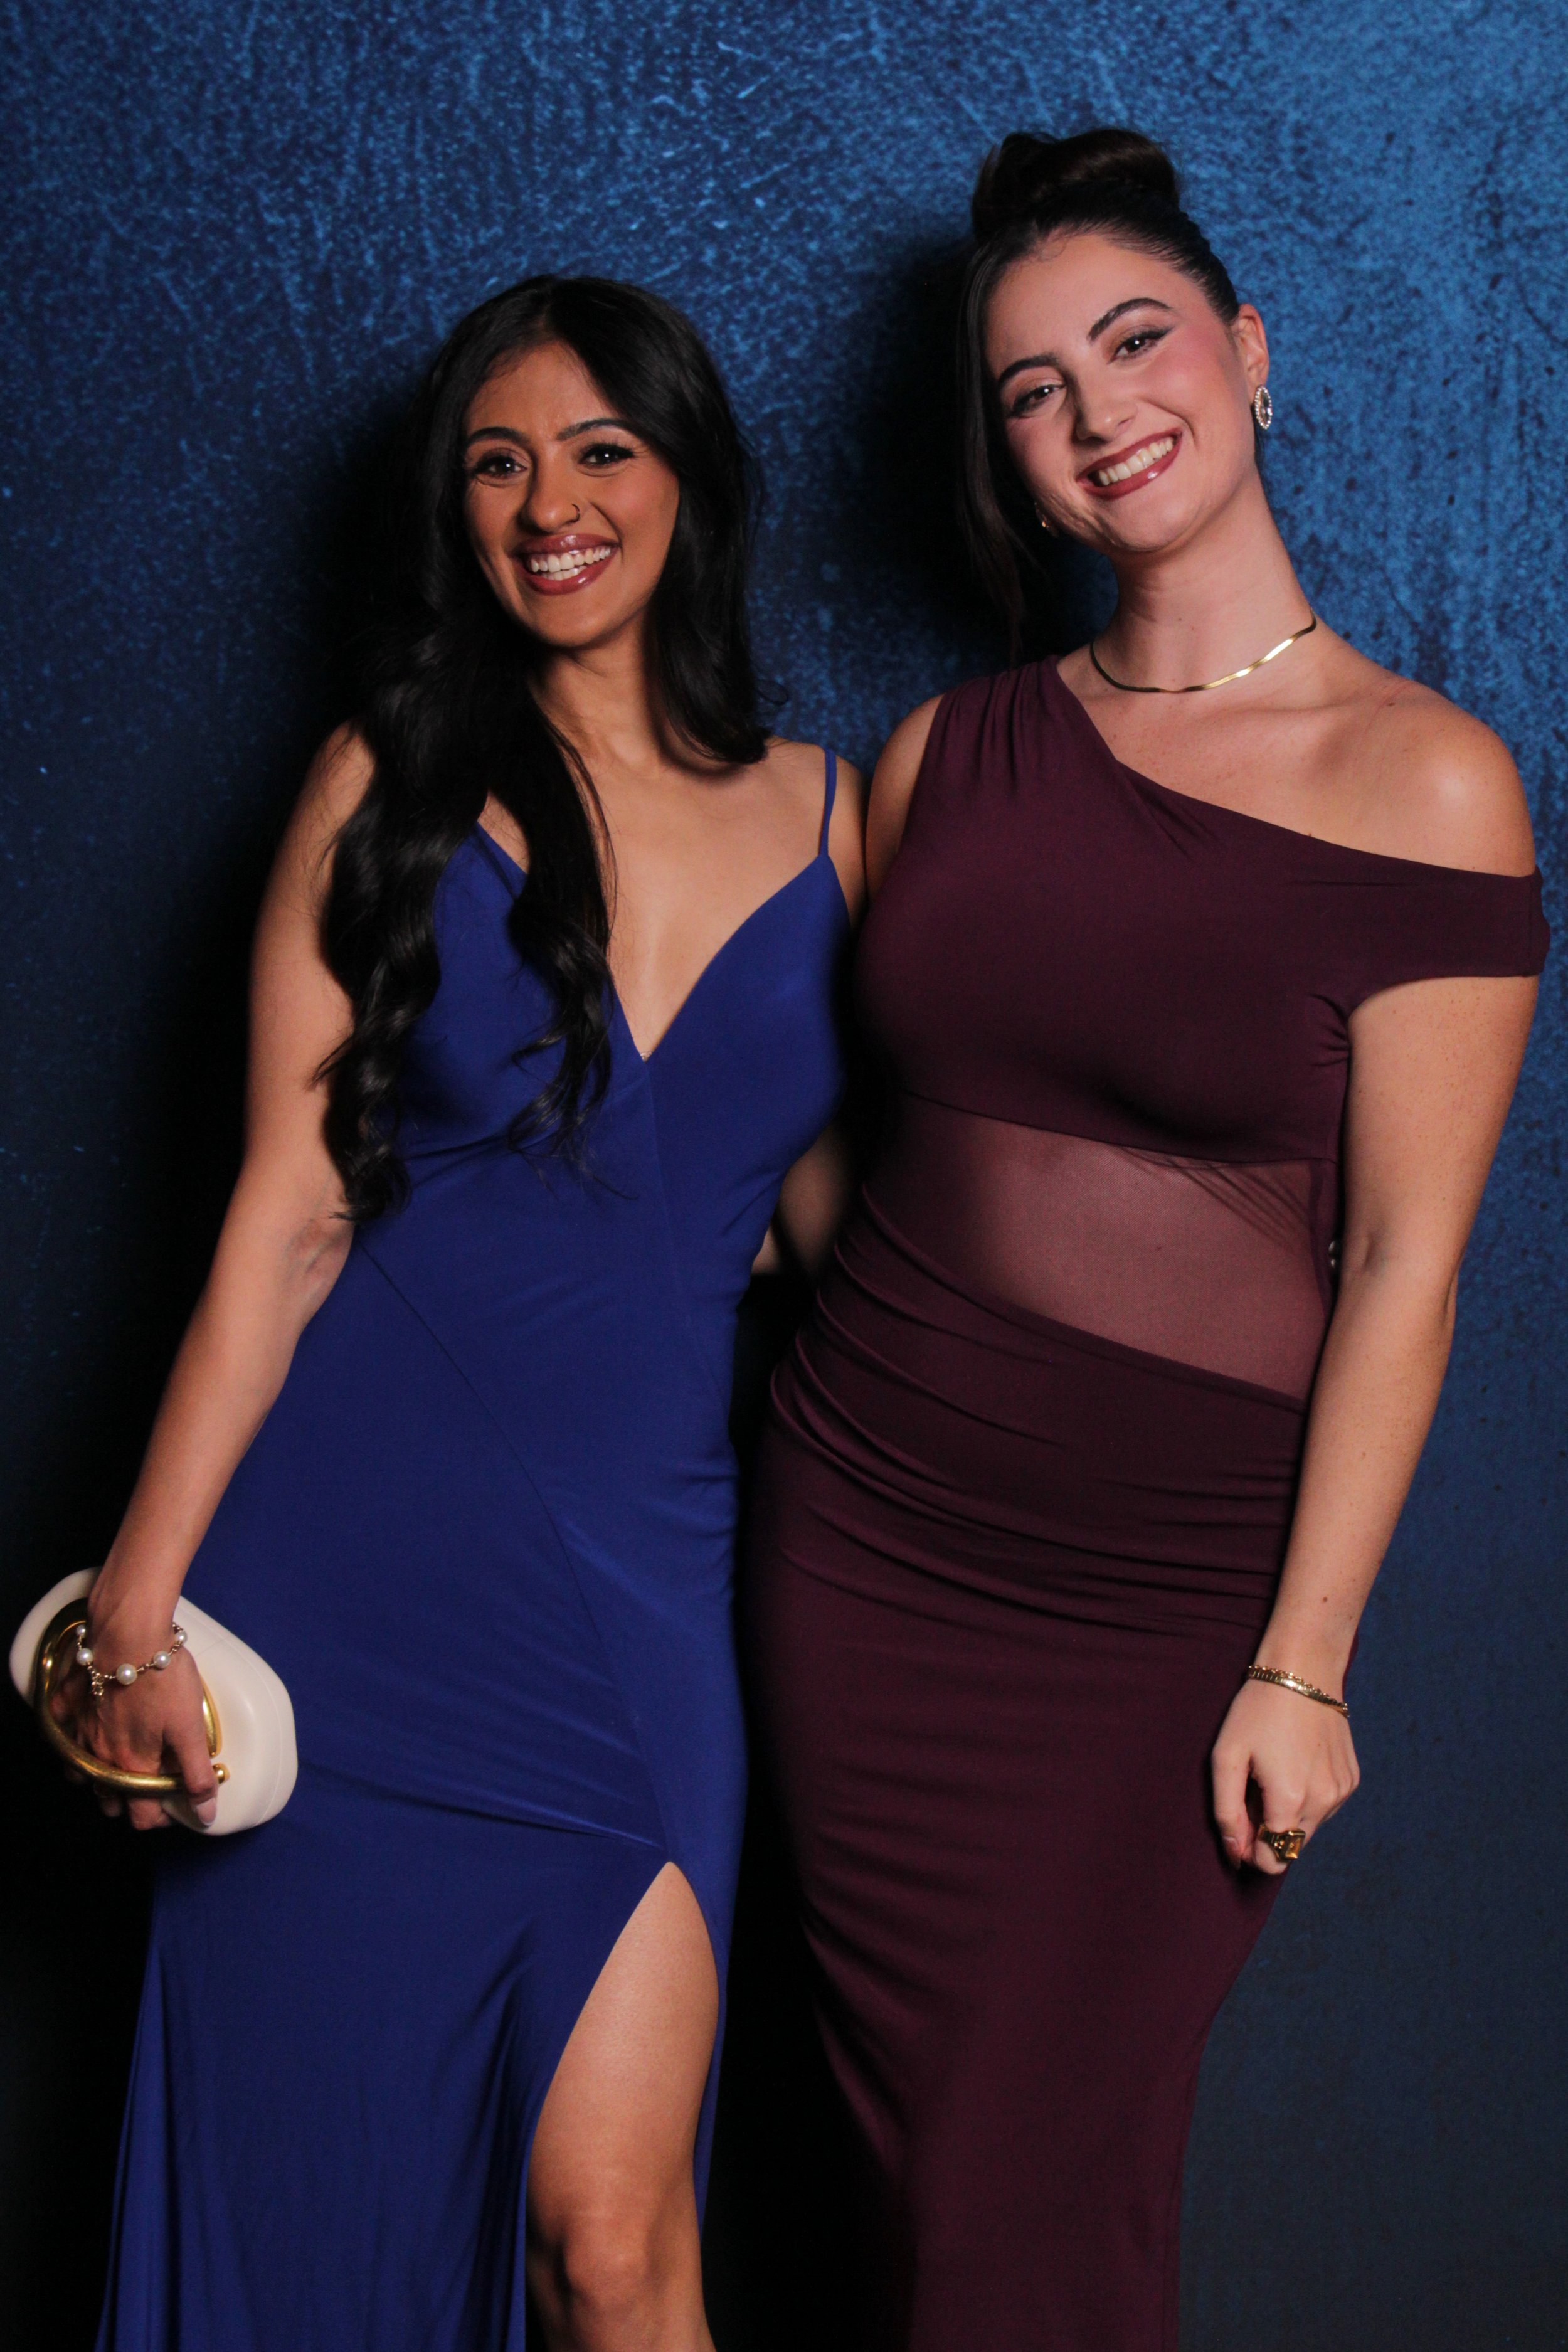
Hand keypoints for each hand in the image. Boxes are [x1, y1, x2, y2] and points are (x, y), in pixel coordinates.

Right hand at [53, 1603, 219, 1830]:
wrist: (130, 1634)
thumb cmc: (162, 1679)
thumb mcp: (190, 1728)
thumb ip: (196, 1773)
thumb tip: (205, 1814)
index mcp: (132, 1765)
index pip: (142, 1816)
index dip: (161, 1819)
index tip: (174, 1807)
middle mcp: (100, 1755)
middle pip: (108, 1798)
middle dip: (129, 1800)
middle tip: (150, 1783)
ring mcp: (80, 1730)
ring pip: (81, 1772)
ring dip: (99, 1775)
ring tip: (120, 1761)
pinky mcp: (69, 1703)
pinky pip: (62, 1729)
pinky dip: (72, 1734)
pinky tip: (87, 1726)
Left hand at [1211, 1677, 1358, 1875]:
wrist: (1303, 1671)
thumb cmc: (1257, 1710)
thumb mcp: (1226, 1756)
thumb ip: (1227, 1811)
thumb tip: (1235, 1852)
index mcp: (1291, 1799)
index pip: (1272, 1860)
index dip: (1250, 1850)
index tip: (1239, 1822)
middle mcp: (1324, 1802)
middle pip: (1292, 1848)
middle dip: (1269, 1833)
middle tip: (1254, 1790)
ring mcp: (1342, 1791)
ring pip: (1310, 1829)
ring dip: (1289, 1815)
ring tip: (1275, 1772)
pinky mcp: (1352, 1780)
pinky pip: (1326, 1807)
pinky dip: (1308, 1798)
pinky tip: (1296, 1764)